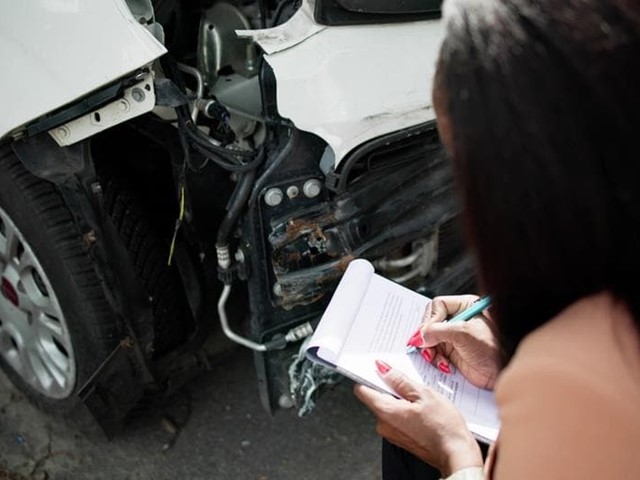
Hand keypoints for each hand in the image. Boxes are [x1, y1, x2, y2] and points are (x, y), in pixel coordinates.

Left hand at [354, 362, 482, 476]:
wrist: (456, 453)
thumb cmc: (444, 427)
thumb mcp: (424, 394)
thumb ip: (400, 380)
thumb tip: (383, 368)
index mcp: (386, 412)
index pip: (362, 390)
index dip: (369, 376)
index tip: (379, 368)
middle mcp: (383, 425)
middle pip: (377, 397)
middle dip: (391, 387)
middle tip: (410, 383)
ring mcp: (392, 433)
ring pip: (389, 407)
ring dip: (401, 399)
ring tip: (421, 398)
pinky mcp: (401, 438)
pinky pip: (397, 418)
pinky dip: (406, 410)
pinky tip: (423, 410)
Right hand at [411, 295, 499, 389]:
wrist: (504, 372)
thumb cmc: (495, 348)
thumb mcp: (464, 334)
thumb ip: (437, 331)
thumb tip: (418, 336)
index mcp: (465, 306)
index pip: (438, 305)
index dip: (430, 319)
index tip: (427, 334)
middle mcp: (458, 319)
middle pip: (430, 322)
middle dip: (427, 337)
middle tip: (427, 348)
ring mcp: (454, 337)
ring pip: (429, 339)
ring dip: (429, 350)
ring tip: (435, 358)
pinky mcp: (453, 352)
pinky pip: (434, 353)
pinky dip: (435, 360)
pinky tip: (444, 365)